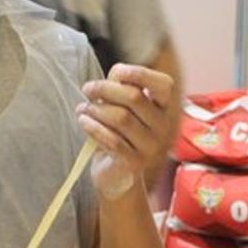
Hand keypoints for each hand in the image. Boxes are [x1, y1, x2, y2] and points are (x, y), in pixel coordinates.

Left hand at [78, 64, 174, 199]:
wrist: (118, 176)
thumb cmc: (119, 135)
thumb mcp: (123, 108)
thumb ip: (123, 87)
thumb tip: (116, 74)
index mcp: (164, 110)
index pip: (164, 85)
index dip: (141, 73)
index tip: (117, 71)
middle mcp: (163, 128)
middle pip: (135, 97)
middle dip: (105, 88)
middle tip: (87, 89)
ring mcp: (151, 147)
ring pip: (121, 118)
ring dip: (96, 109)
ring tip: (83, 109)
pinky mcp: (135, 163)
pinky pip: (112, 140)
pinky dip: (94, 128)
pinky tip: (84, 122)